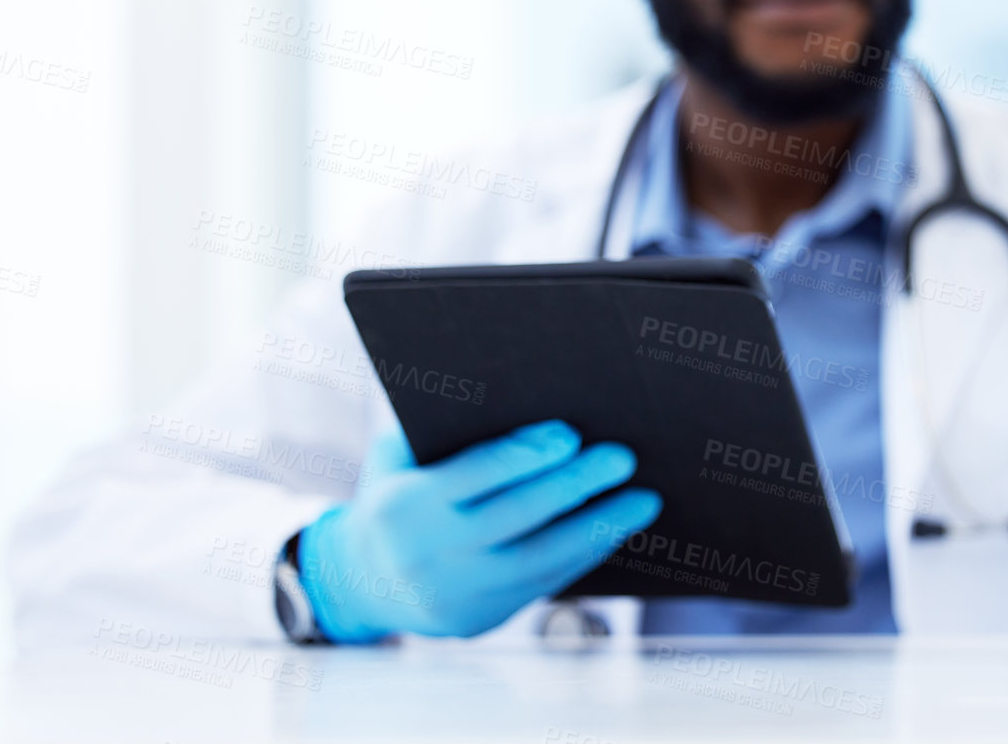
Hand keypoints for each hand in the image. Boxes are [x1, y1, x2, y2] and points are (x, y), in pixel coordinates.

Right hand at [299, 420, 660, 640]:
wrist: (363, 580)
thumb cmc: (395, 491)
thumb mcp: (396, 455)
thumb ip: (442, 427)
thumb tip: (518, 388)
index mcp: (402, 506)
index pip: (472, 476)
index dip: (523, 456)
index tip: (569, 434)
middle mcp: (427, 555)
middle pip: (515, 517)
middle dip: (574, 485)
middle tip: (622, 457)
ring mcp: (455, 594)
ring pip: (539, 560)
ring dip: (598, 528)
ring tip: (644, 500)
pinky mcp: (481, 619)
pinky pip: (543, 584)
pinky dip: (584, 554)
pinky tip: (616, 527)